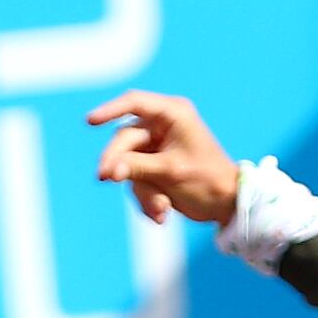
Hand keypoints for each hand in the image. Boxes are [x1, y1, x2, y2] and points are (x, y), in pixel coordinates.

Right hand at [85, 91, 244, 228]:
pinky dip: (146, 199)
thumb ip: (137, 168)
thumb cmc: (207, 181)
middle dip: (119, 164)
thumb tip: (107, 170)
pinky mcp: (153, 168)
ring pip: (127, 165)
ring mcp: (156, 147)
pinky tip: (162, 214)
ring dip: (141, 191)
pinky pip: (135, 181)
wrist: (227, 206)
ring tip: (161, 211)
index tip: (89, 121)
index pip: (134, 103)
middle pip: (124, 141)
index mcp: (174, 114)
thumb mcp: (170, 173)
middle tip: (106, 179)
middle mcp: (163, 126)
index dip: (109, 110)